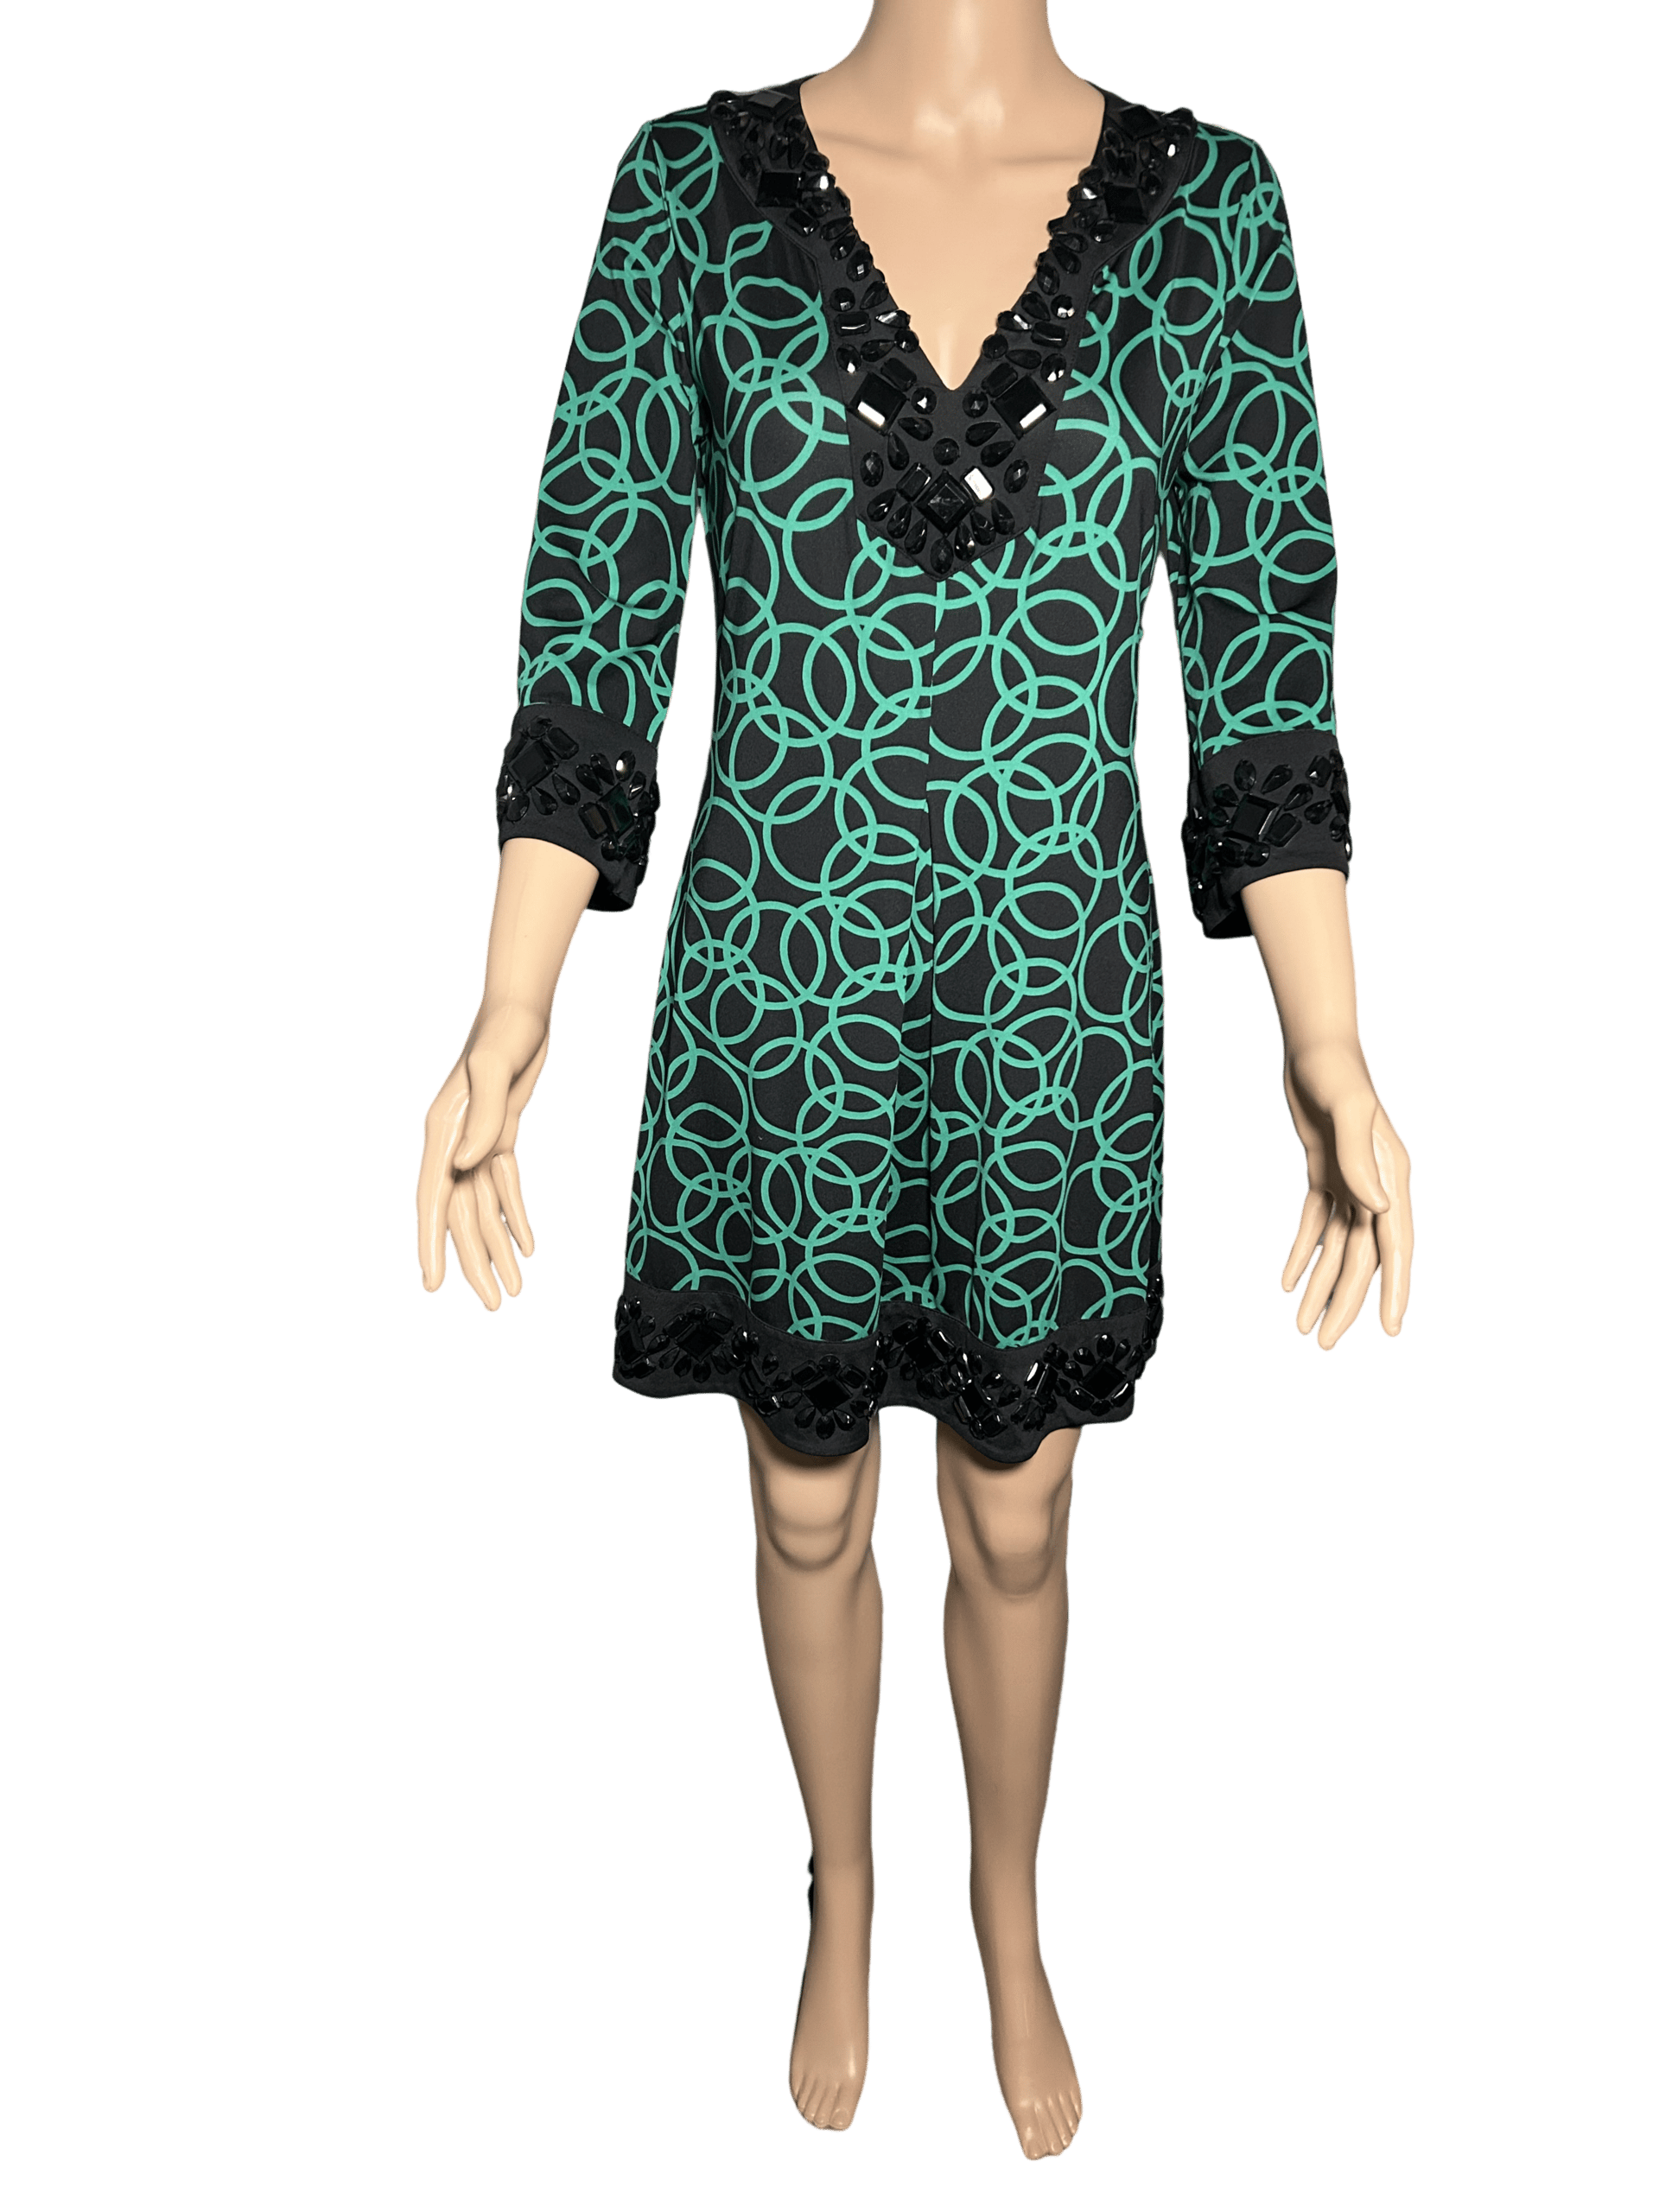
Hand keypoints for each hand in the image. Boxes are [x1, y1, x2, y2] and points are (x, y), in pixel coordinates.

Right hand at [415, 1001, 549, 1310]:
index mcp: (443, 1132)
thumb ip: (485, 1116)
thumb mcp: (495, 1067)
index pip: (433, 1199)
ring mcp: (477, 1141)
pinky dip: (515, 1217)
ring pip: (484, 1208)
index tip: (432, 1283)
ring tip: (513, 1292)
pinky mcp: (502, 1135)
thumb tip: (466, 1164)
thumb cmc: (505, 1031)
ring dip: (497, 1249)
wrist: (521, 1007)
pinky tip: (525, 1248)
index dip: (432, 1243)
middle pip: (461, 1215)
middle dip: (475, 1262)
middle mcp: (454, 1143)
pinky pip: (505, 1187)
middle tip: (494, 1306)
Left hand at [1276, 1040, 1413, 1349]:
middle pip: (1363, 1258)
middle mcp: (1377, 1186)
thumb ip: (1361, 1157)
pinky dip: (1304, 1254)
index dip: (1393, 1288)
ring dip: (1322, 1287)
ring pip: (1338, 1249)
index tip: (1388, 1329)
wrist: (1315, 1045)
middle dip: (1346, 1302)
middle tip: (1321, 1343)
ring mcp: (1352, 1183)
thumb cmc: (1335, 1071)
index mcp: (1392, 1177)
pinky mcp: (1325, 1175)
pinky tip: (1289, 1283)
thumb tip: (1376, 1209)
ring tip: (1303, 1329)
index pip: (1395, 1245)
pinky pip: (1316, 1225)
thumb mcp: (1348, 1108)